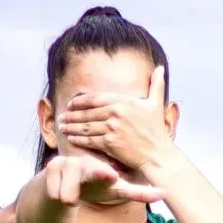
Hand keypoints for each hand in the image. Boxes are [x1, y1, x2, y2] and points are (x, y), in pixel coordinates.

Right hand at [39, 153, 162, 208]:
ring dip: (68, 195)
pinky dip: (56, 195)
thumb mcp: (116, 192)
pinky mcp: (50, 168)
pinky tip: (56, 191)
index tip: (111, 176)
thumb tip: (164, 193)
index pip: (103, 173)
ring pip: (66, 192)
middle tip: (103, 177)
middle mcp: (84, 163)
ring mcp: (66, 164)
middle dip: (91, 175)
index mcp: (101, 169)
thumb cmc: (95, 188)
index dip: (104, 175)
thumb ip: (138, 193)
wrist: (63, 186)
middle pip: (85, 172)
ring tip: (69, 198)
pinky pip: (53, 192)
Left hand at [54, 66, 173, 174]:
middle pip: (87, 112)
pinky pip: (89, 140)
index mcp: (123, 101)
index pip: (95, 98)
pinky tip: (70, 138)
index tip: (71, 104)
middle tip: (61, 116)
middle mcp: (116, 113)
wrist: (158, 154)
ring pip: (86, 126)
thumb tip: (160, 68)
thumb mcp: (156, 104)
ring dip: (71, 126)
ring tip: (62, 126)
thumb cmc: (156, 130)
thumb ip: (156, 84)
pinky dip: (78, 139)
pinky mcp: (109, 143)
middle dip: (71, 115)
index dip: (80, 101)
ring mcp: (112, 128)